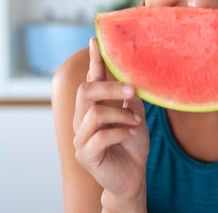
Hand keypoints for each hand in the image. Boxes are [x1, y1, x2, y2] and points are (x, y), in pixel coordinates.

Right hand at [72, 38, 149, 202]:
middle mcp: (82, 120)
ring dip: (121, 114)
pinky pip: (101, 136)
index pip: (91, 80)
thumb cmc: (132, 145)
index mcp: (94, 108)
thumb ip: (130, 99)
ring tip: (136, 121)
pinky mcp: (85, 155)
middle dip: (110, 87)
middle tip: (133, 90)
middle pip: (86, 91)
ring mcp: (81, 138)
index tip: (95, 40)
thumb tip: (130, 82)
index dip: (93, 61)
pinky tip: (131, 134)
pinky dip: (120, 131)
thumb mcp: (136, 116)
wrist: (132, 177)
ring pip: (95, 113)